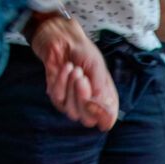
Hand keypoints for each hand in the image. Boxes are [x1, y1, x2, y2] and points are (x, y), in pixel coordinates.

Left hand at [31, 14, 118, 130]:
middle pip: (88, 120)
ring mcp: (73, 103)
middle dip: (83, 99)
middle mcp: (91, 105)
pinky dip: (61, 80)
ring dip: (71, 87)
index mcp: (106, 100)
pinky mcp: (58, 97)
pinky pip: (58, 97)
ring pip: (72, 112)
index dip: (101, 116)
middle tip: (82, 78)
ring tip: (75, 68)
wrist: (64, 40)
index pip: (106, 121)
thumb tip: (100, 104)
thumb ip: (100, 89)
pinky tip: (66, 67)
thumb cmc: (84, 53)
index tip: (94, 101)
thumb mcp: (98, 69)